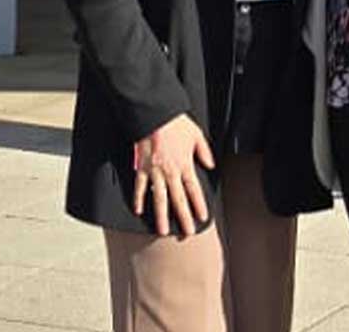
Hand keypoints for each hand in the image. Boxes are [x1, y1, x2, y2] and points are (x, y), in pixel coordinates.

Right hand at [131, 114, 214, 237]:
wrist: (156, 115)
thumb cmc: (176, 123)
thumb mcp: (197, 135)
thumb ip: (204, 152)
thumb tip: (211, 165)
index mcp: (185, 164)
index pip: (193, 190)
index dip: (198, 205)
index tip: (202, 217)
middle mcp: (171, 171)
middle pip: (178, 199)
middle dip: (183, 217)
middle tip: (187, 233)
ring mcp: (155, 171)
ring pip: (159, 198)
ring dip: (161, 215)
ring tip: (163, 230)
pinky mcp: (142, 167)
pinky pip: (139, 186)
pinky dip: (138, 199)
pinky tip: (139, 210)